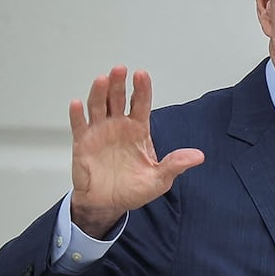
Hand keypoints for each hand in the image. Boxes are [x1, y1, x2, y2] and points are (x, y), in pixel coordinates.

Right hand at [68, 66, 204, 237]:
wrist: (107, 204)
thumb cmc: (132, 190)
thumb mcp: (159, 180)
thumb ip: (175, 165)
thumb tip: (197, 157)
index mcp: (138, 130)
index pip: (140, 103)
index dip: (141, 89)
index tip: (141, 75)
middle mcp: (118, 126)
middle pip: (117, 98)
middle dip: (119, 83)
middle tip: (120, 70)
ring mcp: (99, 132)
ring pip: (98, 106)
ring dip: (99, 92)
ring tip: (102, 80)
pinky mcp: (83, 143)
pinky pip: (80, 125)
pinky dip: (77, 114)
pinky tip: (77, 104)